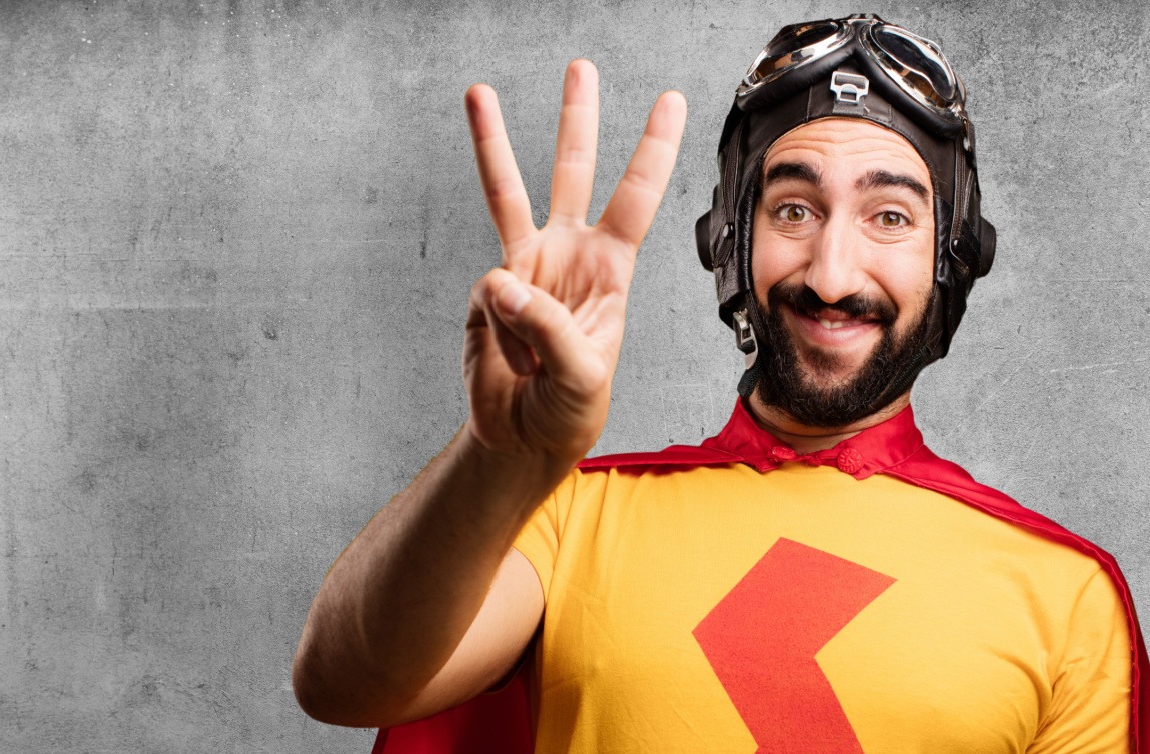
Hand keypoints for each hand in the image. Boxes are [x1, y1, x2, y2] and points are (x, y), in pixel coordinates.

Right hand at [462, 60, 685, 464]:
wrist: (525, 436)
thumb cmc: (572, 406)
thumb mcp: (581, 374)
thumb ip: (548, 328)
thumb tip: (502, 281)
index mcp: (610, 268)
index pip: (635, 197)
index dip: (653, 149)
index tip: (670, 101)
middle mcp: (568, 254)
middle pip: (572, 172)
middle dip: (577, 120)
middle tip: (581, 68)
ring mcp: (524, 267)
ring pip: (508, 193)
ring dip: (493, 142)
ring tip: (479, 93)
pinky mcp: (487, 291)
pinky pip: (489, 294)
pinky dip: (501, 328)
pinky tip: (513, 357)